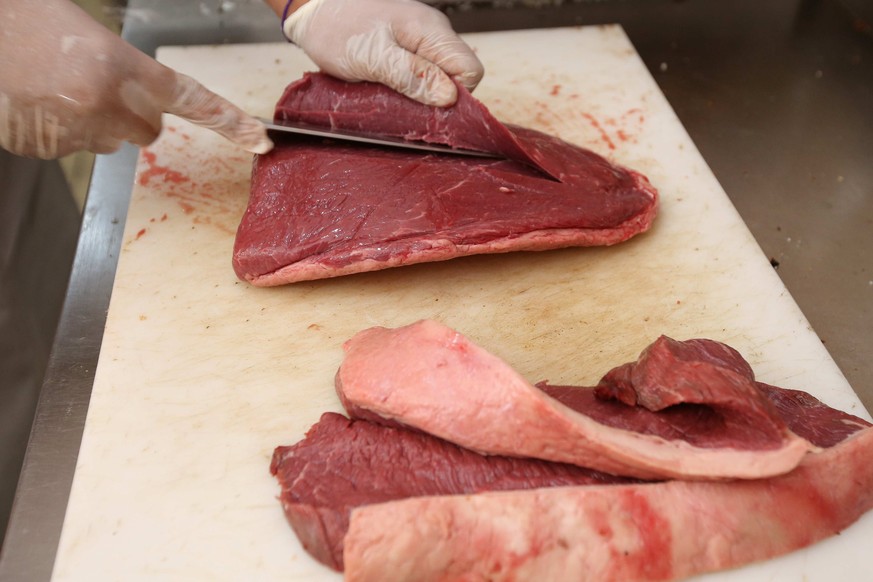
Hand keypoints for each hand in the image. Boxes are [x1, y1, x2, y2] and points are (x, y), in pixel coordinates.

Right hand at [0, 0, 271, 158]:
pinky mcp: (42, 147)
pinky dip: (53, 128)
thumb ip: (124, 70)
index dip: (228, 120)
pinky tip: (31, 98)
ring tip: (50, 84)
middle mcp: (103, 102)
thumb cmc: (25, 18)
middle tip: (94, 83)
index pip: (189, 97)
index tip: (259, 139)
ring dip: (88, 121)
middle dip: (131, 115)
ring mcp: (71, 129)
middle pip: (146, 131)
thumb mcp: (84, 29)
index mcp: (119, 64)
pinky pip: (66, 147)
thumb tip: (145, 108)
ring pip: (105, 140)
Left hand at [283, 0, 484, 106]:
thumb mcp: (373, 57)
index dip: (456, 96)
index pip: (470, 71)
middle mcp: (433, 34)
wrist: (313, 10)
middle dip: (436, 99)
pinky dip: (408, 88)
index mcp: (431, 31)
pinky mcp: (406, 49)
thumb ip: (412, 76)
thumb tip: (450, 97)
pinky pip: (421, 75)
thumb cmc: (338, 29)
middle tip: (403, 104)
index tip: (426, 107)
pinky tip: (387, 89)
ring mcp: (420, 41)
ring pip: (439, 78)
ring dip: (420, 96)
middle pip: (457, 77)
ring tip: (390, 95)